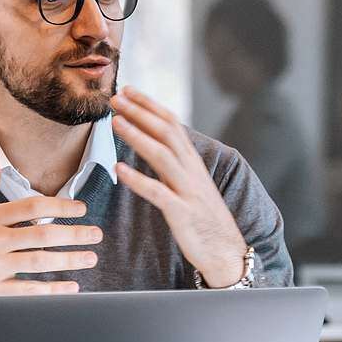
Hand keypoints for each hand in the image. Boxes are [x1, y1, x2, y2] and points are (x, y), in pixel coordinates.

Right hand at [0, 152, 99, 319]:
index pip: (32, 206)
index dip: (61, 205)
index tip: (81, 208)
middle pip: (43, 234)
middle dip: (75, 233)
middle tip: (96, 234)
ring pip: (41, 262)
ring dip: (70, 260)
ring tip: (90, 258)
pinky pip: (29, 291)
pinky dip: (53, 291)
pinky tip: (71, 287)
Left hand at [110, 86, 248, 286]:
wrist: (226, 251)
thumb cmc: (202, 217)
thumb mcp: (189, 184)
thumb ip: (172, 162)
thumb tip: (151, 141)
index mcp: (192, 161)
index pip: (171, 123)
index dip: (150, 105)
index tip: (129, 90)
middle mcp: (191, 171)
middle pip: (166, 133)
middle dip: (141, 112)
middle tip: (116, 97)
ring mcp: (187, 191)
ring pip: (162, 156)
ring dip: (137, 137)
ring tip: (115, 122)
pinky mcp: (182, 213)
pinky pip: (158, 193)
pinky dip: (138, 180)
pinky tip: (119, 169)